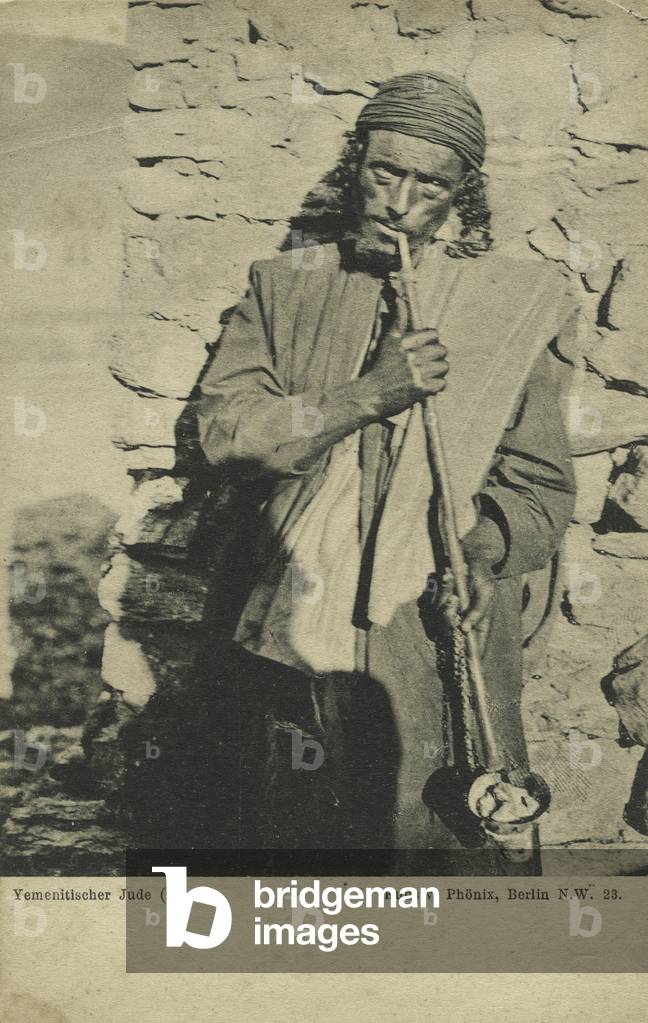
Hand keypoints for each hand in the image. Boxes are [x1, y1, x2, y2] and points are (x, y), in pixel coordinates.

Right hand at [362, 302, 448, 417]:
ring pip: (444, 367)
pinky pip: (442, 384)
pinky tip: (426, 387)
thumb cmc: (381, 368)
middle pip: (442, 351)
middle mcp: (411, 356)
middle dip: (436, 358)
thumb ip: (399, 320)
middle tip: (426, 366)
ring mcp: (417, 373)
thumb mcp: (388, 342)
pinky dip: (436, 387)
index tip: (424, 351)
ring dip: (438, 373)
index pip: (434, 334)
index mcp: (405, 342)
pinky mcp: (421, 389)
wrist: (371, 395)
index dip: (432, 343)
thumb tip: (400, 299)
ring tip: (426, 376)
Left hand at [434, 562, 493, 654]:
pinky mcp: (432, 603)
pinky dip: (433, 589)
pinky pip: (425, 603)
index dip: (471, 660)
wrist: (468, 557)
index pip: (475, 649)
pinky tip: (443, 576)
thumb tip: (465, 630)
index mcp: (478, 625)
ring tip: (449, 577)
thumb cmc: (481, 575)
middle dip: (447, 614)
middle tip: (454, 597)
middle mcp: (460, 623)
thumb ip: (479, 611)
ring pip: (433, 617)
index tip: (466, 668)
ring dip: (441, 595)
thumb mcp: (486, 591)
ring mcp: (445, 614)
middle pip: (446, 632)